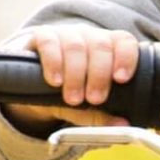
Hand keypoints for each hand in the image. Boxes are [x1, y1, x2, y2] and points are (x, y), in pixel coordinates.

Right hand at [0, 24, 142, 129]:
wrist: (33, 88)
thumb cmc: (69, 92)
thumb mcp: (85, 106)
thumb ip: (102, 115)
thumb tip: (122, 125)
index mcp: (108, 48)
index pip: (124, 41)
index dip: (126, 57)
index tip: (121, 79)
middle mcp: (89, 36)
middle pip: (101, 45)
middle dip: (99, 74)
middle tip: (95, 99)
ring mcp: (66, 34)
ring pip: (76, 45)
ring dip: (76, 73)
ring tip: (74, 98)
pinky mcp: (42, 36)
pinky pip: (49, 43)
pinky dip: (53, 62)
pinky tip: (55, 81)